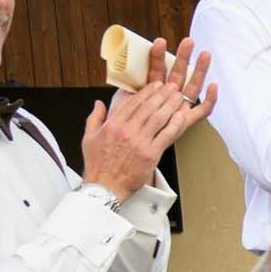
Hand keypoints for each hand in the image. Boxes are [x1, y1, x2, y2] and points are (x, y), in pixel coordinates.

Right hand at [84, 41, 216, 197]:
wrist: (104, 186)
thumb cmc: (97, 164)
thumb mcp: (89, 137)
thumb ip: (95, 118)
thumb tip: (98, 103)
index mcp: (113, 125)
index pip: (133, 103)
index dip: (147, 92)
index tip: (157, 85)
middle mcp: (127, 131)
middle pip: (148, 108)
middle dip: (162, 95)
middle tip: (173, 86)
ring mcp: (140, 143)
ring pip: (158, 119)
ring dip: (171, 106)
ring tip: (179, 97)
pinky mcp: (151, 155)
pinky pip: (166, 136)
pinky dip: (174, 125)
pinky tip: (181, 116)